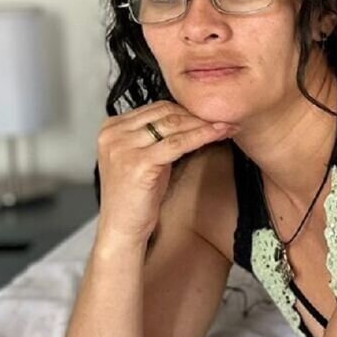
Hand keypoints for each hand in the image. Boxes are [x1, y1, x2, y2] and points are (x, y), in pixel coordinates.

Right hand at [95, 101, 238, 242]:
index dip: (187, 109)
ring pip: (174, 125)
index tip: (210, 113)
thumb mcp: (144, 158)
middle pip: (165, 113)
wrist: (122, 229)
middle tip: (223, 118)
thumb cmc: (135, 198)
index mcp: (111, 128)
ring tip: (226, 125)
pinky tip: (218, 135)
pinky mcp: (138, 163)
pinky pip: (178, 144)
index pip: (156, 107)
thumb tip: (190, 117)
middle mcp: (113, 134)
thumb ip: (157, 137)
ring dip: (204, 124)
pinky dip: (201, 137)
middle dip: (197, 115)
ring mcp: (123, 147)